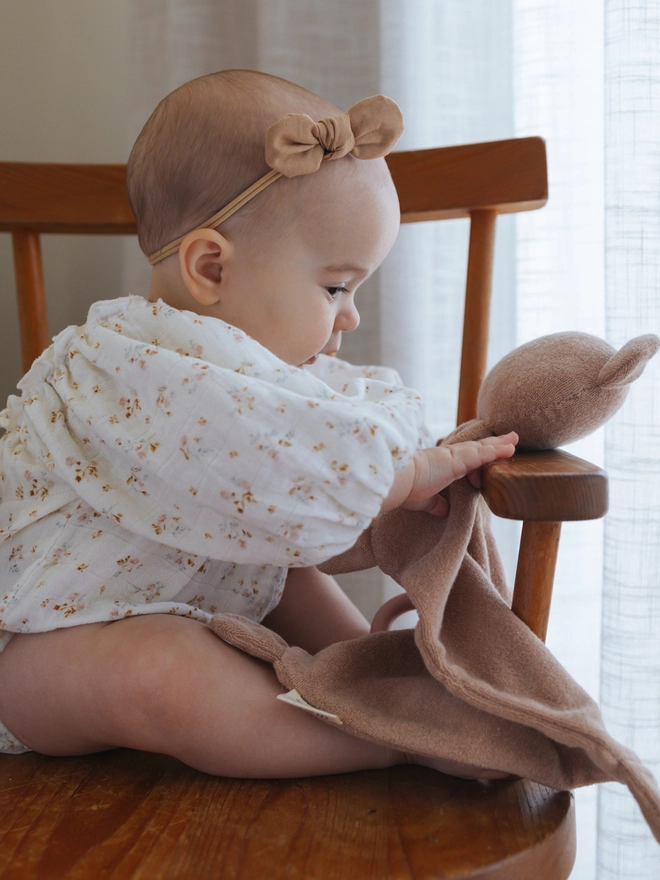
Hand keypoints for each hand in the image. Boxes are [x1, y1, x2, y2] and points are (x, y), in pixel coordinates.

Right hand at [401, 432, 517, 515]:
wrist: (393, 481)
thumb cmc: (401, 489)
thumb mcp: (422, 499)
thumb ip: (434, 503)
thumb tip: (442, 510)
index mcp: (440, 464)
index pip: (464, 457)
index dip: (477, 457)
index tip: (489, 456)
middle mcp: (447, 456)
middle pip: (475, 447)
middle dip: (492, 443)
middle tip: (510, 437)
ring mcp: (452, 457)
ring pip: (481, 448)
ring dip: (499, 444)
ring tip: (515, 440)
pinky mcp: (456, 461)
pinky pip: (481, 455)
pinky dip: (496, 452)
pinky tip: (510, 449)